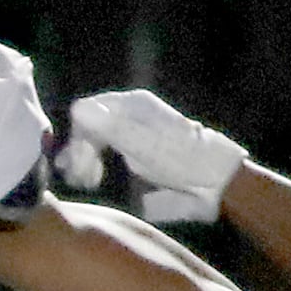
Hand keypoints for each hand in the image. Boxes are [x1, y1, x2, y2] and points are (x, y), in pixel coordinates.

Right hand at [60, 89, 248, 223]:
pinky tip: (92, 183)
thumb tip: (76, 109)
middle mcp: (127, 118)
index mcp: (131, 105)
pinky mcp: (132, 158)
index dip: (78, 136)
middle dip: (78, 152)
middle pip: (86, 128)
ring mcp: (129, 138)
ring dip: (82, 162)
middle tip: (78, 179)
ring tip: (85, 183)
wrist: (214, 185)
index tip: (78, 163)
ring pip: (91, 144)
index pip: (87, 111)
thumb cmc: (183, 160)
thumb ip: (111, 127)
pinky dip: (92, 170)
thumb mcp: (146, 145)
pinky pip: (102, 158)